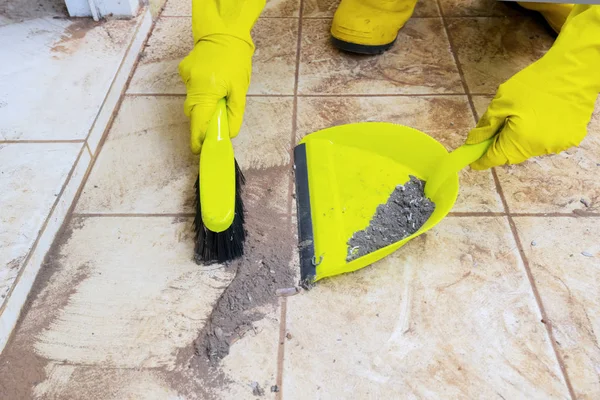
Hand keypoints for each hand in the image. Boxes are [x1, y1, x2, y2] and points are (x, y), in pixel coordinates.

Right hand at [179, 36, 252, 153]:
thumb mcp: (240, 90)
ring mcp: (186, 77)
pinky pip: (192, 88)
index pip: (198, 123)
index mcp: (206, 91)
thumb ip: (234, 115)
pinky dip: (201, 91)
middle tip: (218, 124)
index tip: (199, 150)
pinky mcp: (184, 71)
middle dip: (204, 121)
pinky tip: (212, 82)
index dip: (198, 139)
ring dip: (204, 105)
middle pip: (194, 114)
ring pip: (193, 101)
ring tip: (220, 95)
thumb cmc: (236, 60)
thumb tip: (227, 134)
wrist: (225, 33)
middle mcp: (192, 85)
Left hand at [466, 5, 599, 169]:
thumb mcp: (502, 102)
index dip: (481, 160)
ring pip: (528, 149)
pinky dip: (537, 135)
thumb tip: (474, 141)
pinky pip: (546, 143)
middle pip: (511, 155)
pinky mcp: (569, 139)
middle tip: (495, 132)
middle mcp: (538, 148)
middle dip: (500, 147)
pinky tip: (541, 118)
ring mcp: (556, 145)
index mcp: (519, 140)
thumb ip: (486, 126)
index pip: (494, 158)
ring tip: (523, 118)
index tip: (472, 161)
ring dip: (519, 140)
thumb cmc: (534, 84)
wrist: (574, 72)